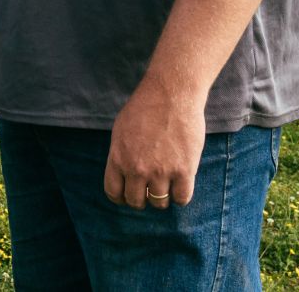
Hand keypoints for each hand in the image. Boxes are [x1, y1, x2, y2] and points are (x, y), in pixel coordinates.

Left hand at [103, 81, 205, 209]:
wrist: (171, 94)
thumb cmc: (145, 108)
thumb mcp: (121, 130)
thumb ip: (120, 154)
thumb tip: (121, 175)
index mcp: (118, 158)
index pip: (114, 193)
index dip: (122, 197)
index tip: (130, 194)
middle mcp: (137, 168)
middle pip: (136, 202)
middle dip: (142, 198)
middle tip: (150, 189)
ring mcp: (160, 171)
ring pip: (159, 203)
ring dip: (162, 197)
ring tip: (167, 183)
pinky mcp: (184, 170)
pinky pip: (181, 198)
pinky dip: (181, 195)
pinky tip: (181, 183)